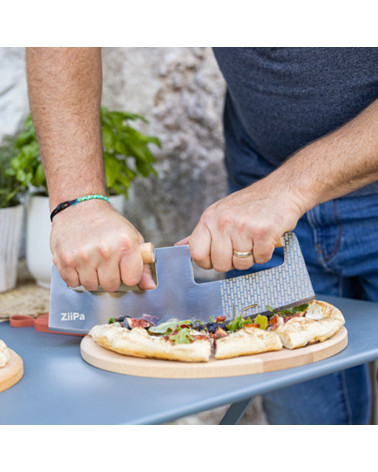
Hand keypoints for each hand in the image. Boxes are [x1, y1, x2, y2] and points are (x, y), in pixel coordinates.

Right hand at [50, 200, 154, 290]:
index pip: (131, 280)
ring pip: (91, 286)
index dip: (127, 276)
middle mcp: (105, 251)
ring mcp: (83, 257)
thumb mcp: (132, 238)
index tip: (123, 268)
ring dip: (92, 277)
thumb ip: (142, 264)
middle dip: (109, 277)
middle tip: (105, 263)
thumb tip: (150, 286)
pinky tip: (79, 262)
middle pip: (111, 286)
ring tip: (92, 260)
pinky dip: (76, 276)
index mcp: (125, 244)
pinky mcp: (64, 260)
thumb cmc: (108, 224)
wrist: (79, 207)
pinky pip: (73, 283)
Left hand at [187, 179, 304, 271]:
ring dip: (251, 257)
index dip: (206, 262)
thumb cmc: (250, 204)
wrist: (282, 190)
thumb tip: (178, 247)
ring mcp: (243, 227)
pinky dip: (266, 253)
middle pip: (220, 265)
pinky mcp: (263, 233)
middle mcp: (223, 222)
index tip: (217, 257)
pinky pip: (261, 259)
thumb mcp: (219, 213)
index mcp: (209, 218)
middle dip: (232, 261)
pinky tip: (266, 238)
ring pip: (242, 264)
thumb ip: (201, 233)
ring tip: (255, 239)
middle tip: (242, 246)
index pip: (196, 253)